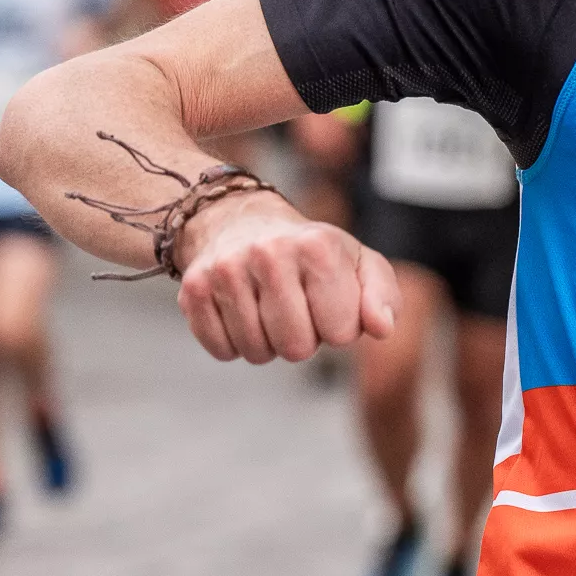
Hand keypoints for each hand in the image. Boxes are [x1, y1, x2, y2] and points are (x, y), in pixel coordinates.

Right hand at [174, 189, 400, 363]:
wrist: (241, 221)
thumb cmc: (311, 253)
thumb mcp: (358, 263)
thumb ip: (382, 296)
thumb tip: (383, 328)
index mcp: (317, 246)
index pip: (341, 332)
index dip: (339, 328)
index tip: (329, 303)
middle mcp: (268, 254)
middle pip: (297, 348)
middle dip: (304, 339)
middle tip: (297, 308)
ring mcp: (225, 271)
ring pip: (257, 353)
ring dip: (268, 342)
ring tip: (269, 307)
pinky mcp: (193, 290)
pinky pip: (222, 351)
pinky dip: (234, 343)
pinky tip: (241, 312)